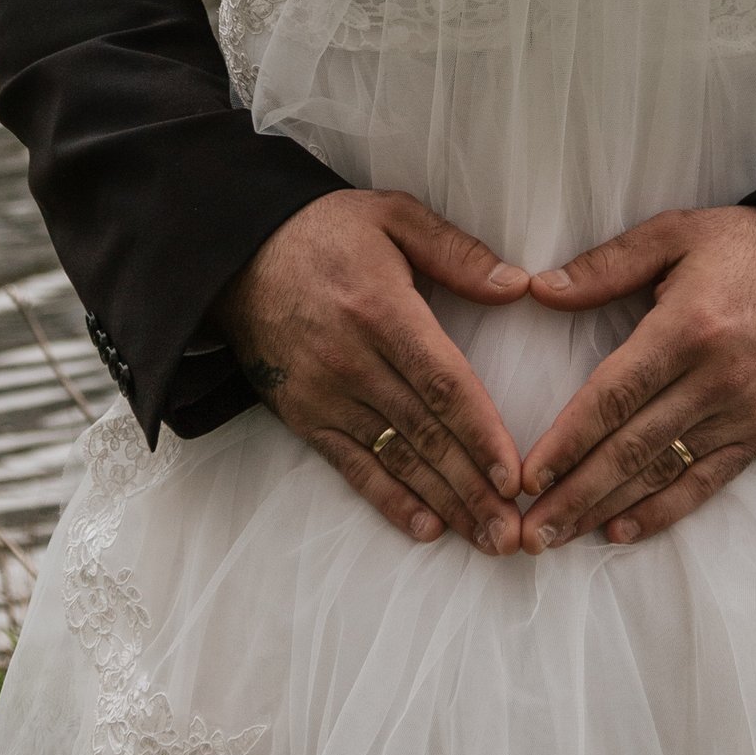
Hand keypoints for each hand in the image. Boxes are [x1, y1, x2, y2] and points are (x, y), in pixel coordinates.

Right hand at [218, 187, 529, 551]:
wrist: (236, 253)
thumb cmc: (327, 231)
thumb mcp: (395, 216)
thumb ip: (458, 253)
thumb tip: (519, 286)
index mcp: (382, 310)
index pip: (443, 385)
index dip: (481, 434)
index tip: (515, 477)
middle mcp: (353, 361)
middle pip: (425, 434)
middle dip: (473, 487)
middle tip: (512, 533)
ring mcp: (325, 394)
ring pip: (395, 458)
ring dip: (443, 502)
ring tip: (483, 537)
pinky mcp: (303, 415)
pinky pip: (351, 465)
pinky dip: (388, 500)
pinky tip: (424, 527)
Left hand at [514, 207, 755, 547]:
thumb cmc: (745, 248)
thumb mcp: (675, 234)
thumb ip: (606, 265)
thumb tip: (539, 289)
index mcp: (687, 329)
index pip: (613, 397)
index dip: (567, 441)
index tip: (527, 475)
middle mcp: (715, 380)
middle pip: (632, 448)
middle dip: (575, 493)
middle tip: (530, 531)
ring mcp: (742, 413)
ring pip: (662, 473)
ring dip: (606, 508)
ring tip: (560, 537)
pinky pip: (706, 483)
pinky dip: (663, 511)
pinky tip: (621, 529)